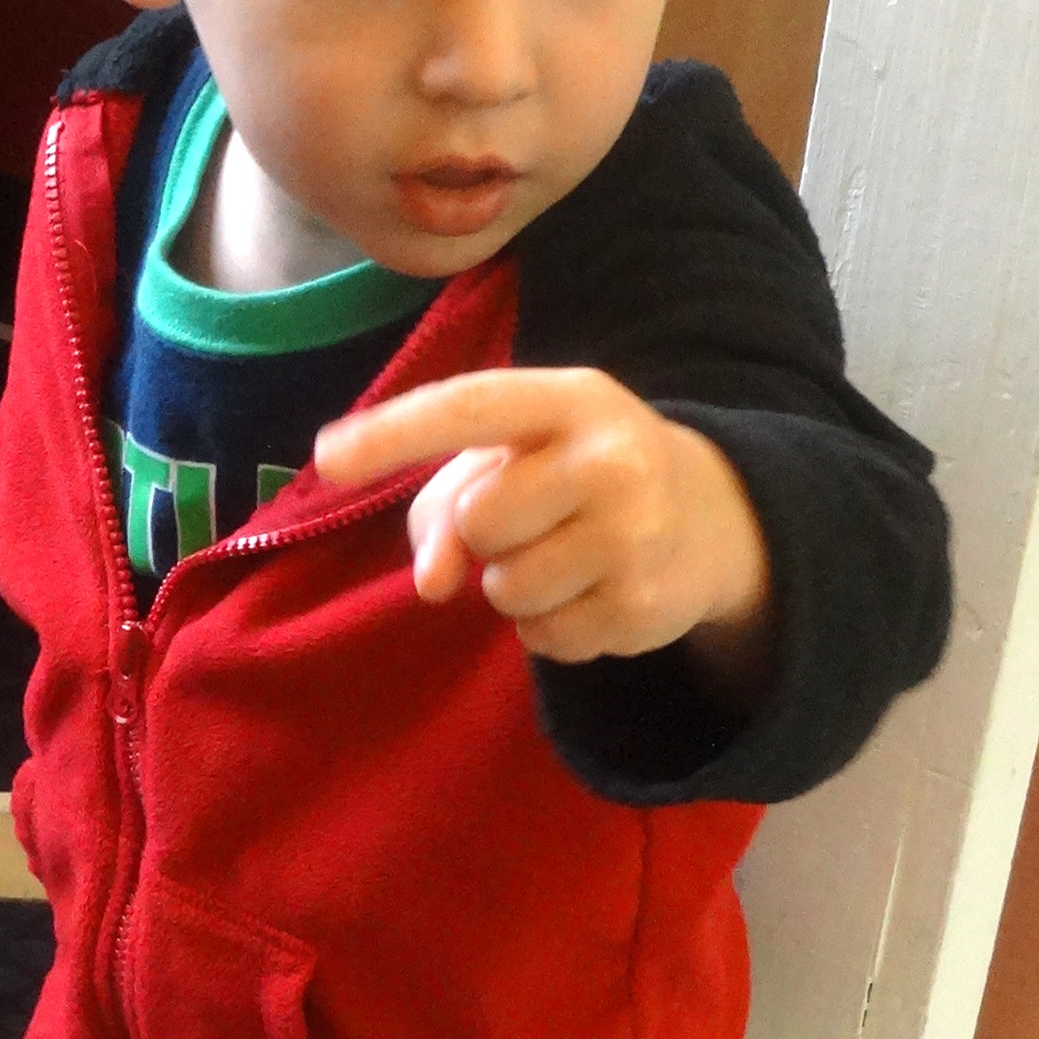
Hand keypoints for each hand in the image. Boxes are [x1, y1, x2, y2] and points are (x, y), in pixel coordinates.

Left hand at [314, 365, 774, 683]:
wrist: (710, 518)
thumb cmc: (579, 474)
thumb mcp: (520, 455)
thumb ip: (447, 502)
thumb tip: (433, 583)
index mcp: (572, 400)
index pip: (472, 407)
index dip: (396, 434)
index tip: (328, 458)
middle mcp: (612, 461)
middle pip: (479, 520)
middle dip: (486, 532)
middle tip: (535, 520)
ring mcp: (636, 538)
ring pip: (505, 589)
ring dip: (513, 585)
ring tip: (564, 556)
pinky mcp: (642, 609)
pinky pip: (541, 639)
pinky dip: (549, 626)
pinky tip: (590, 590)